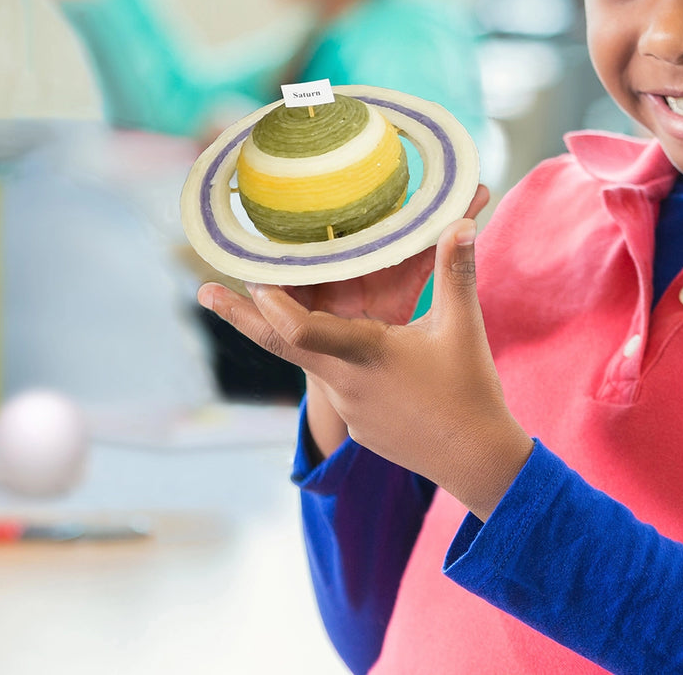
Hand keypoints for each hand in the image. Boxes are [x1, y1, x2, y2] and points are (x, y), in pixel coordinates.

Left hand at [198, 186, 532, 518]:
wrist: (476, 462)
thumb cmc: (469, 391)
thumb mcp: (461, 326)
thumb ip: (456, 271)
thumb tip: (462, 222)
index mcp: (364, 355)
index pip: (300, 332)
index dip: (272, 305)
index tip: (251, 279)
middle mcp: (344, 383)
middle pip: (281, 345)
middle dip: (241, 316)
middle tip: (206, 290)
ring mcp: (349, 408)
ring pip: (310, 360)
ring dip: (293, 329)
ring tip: (278, 296)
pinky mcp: (360, 424)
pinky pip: (336, 381)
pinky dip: (331, 356)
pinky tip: (356, 346)